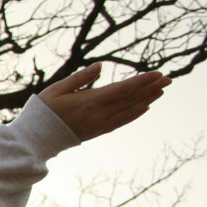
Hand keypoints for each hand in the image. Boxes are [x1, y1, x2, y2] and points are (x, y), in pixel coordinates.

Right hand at [39, 63, 171, 141]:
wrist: (37, 139)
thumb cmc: (44, 111)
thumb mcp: (57, 89)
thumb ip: (80, 78)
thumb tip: (100, 66)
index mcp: (90, 101)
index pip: (123, 89)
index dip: (142, 81)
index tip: (158, 74)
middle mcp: (99, 114)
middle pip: (131, 99)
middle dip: (151, 88)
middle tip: (169, 79)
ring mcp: (100, 124)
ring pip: (130, 110)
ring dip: (147, 99)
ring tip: (161, 90)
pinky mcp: (98, 131)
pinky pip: (122, 121)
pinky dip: (135, 113)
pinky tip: (144, 107)